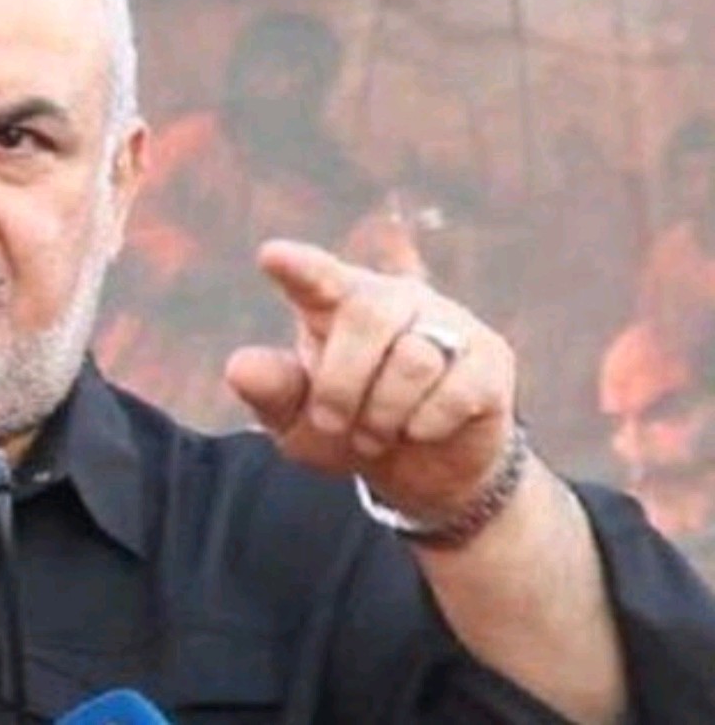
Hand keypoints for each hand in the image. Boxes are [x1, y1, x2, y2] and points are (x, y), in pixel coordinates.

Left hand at [224, 239, 517, 517]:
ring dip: (383, 414)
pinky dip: (425, 425)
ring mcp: (449, 323)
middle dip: (342, 382)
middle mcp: (397, 299)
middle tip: (331, 422)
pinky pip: (455, 391)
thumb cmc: (349, 429)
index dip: (299, 267)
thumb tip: (238, 368)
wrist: (423, 471)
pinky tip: (420, 430)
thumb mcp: (299, 421)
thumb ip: (272, 392)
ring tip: (376, 434)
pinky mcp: (490, 360)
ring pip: (414, 358)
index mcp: (339, 303)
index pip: (317, 277)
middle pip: (369, 314)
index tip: (271, 256)